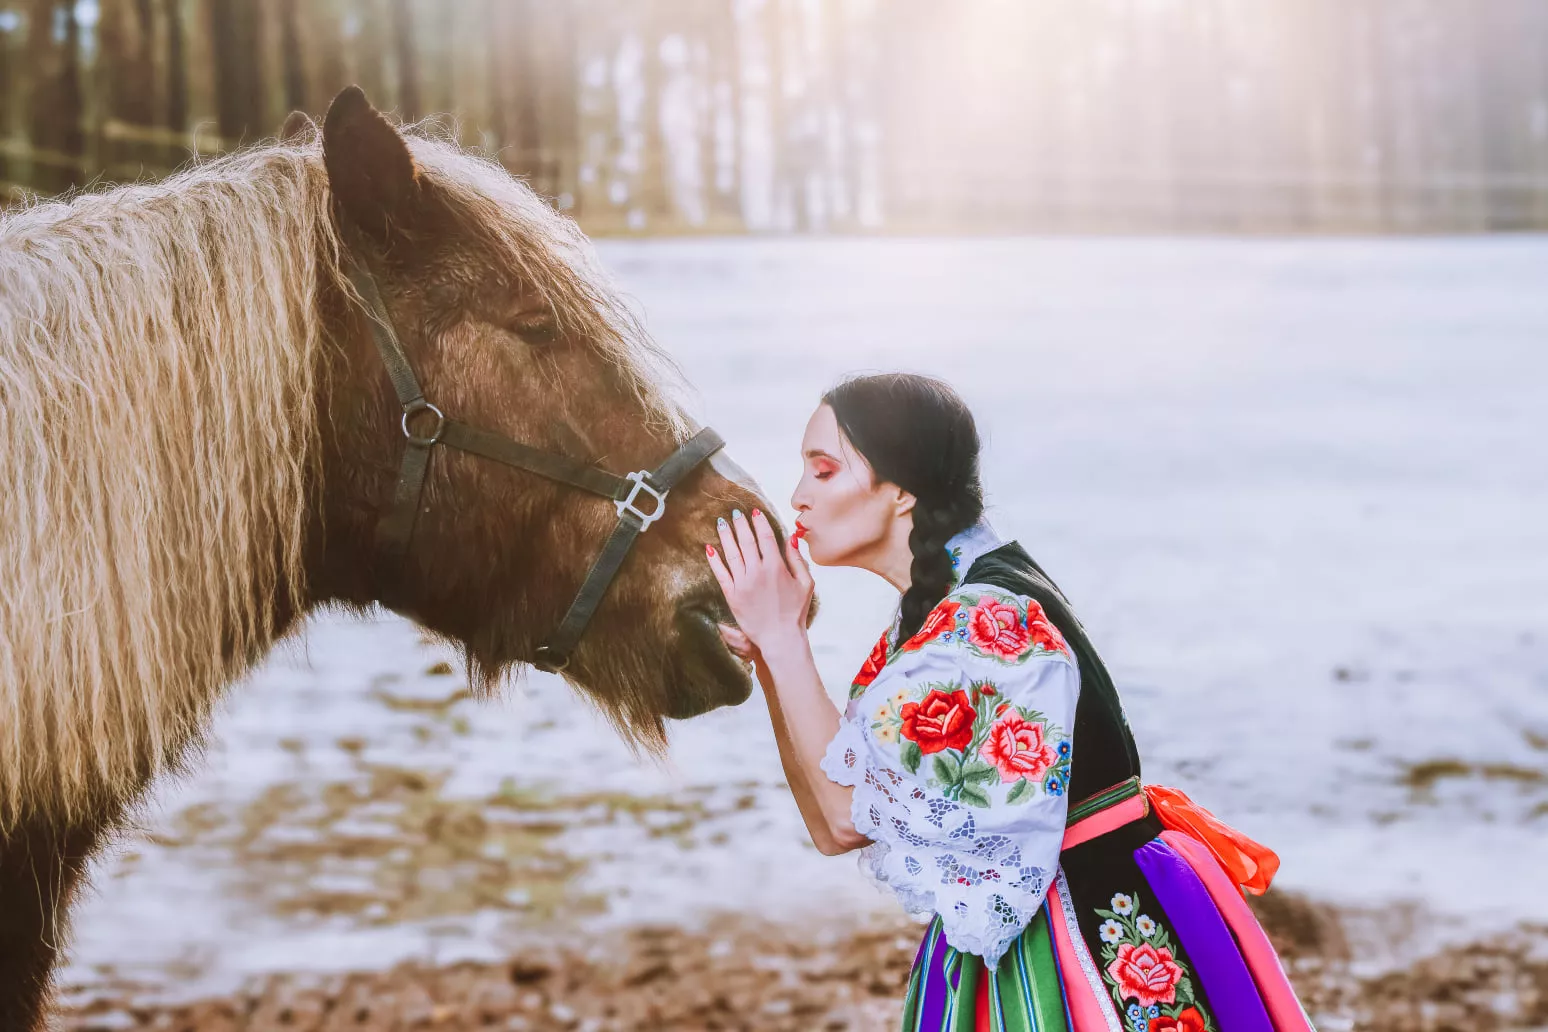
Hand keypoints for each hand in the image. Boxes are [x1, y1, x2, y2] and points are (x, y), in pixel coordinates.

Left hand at [705, 508, 814, 653]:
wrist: (780, 638)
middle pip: (747, 541)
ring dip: (726, 537)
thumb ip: (798, 559)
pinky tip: (710, 549)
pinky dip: (715, 561)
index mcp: (776, 567)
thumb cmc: (796, 612)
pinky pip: (721, 574)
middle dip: (741, 525)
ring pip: (732, 554)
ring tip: (721, 523)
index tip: (754, 511)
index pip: (766, 537)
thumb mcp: (805, 583)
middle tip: (735, 512)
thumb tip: (792, 538)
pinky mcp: (732, 596)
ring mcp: (743, 583)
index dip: (759, 522)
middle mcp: (758, 572)